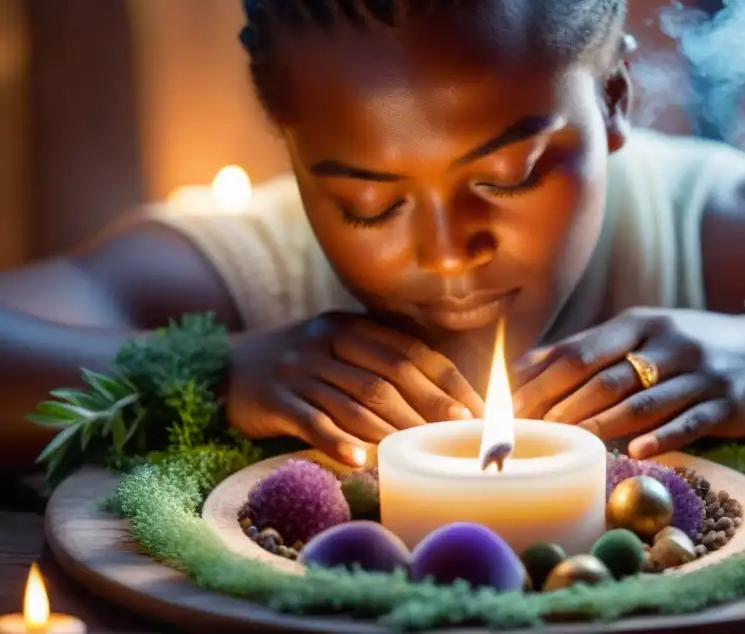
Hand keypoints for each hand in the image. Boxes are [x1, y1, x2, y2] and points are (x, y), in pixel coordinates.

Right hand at [228, 312, 484, 465]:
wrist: (225, 366)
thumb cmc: (301, 365)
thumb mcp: (339, 348)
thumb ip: (381, 362)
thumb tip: (445, 399)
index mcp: (351, 326)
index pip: (411, 351)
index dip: (447, 381)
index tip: (477, 410)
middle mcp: (327, 342)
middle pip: (388, 375)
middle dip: (429, 407)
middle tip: (458, 435)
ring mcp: (299, 369)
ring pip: (355, 402)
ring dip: (391, 430)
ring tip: (420, 454)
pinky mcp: (273, 399)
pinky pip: (312, 422)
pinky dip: (337, 442)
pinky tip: (360, 460)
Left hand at [511, 308, 744, 457]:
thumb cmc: (688, 345)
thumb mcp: (642, 331)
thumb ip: (590, 346)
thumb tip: (526, 362)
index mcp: (640, 323)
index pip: (581, 351)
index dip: (543, 379)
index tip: (512, 406)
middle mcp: (668, 343)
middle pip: (607, 377)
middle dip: (563, 406)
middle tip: (531, 434)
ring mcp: (700, 373)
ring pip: (644, 402)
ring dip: (603, 424)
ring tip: (571, 444)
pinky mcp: (728, 403)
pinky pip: (691, 422)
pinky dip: (663, 437)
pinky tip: (638, 453)